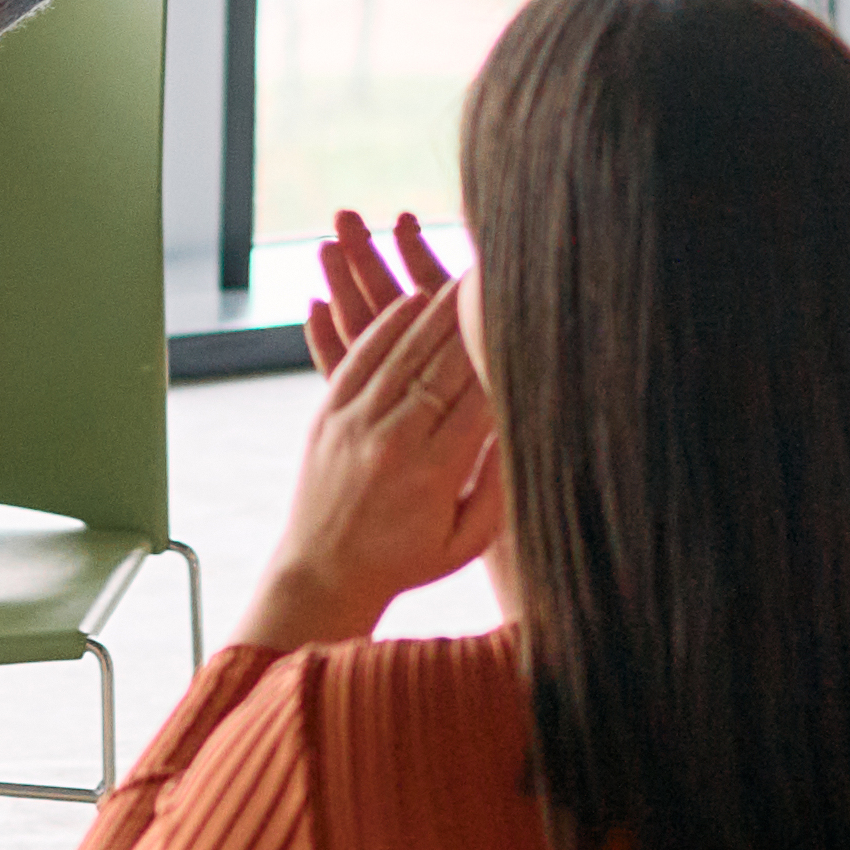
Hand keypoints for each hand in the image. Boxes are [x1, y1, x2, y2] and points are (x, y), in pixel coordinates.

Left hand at [239, 206, 504, 645]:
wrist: (323, 572)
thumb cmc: (407, 560)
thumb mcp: (464, 540)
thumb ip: (497, 488)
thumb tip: (519, 428)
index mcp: (432, 474)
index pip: (477, 400)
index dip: (501, 356)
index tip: (526, 322)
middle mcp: (390, 442)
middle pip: (440, 366)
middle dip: (473, 320)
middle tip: (500, 279)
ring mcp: (353, 423)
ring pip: (400, 352)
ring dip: (433, 310)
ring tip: (464, 278)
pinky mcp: (327, 413)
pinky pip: (358, 355)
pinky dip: (385, 324)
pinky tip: (411, 299)